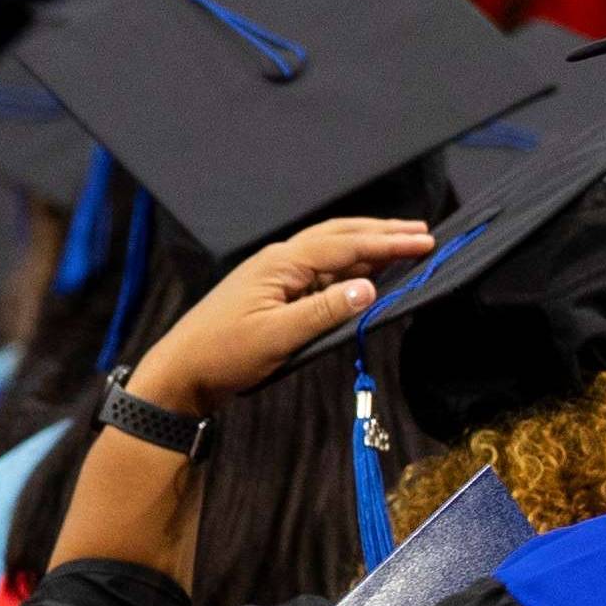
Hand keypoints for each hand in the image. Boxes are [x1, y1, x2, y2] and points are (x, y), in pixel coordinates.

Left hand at [124, 218, 434, 414]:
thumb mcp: (276, 337)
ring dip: (367, 247)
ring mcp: (275, 276)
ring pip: (330, 252)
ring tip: (403, 244)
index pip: (344, 245)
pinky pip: (320, 272)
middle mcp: (279, 261)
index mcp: (280, 263)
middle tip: (422, 231)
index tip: (425, 240)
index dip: (387, 242)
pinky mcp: (274, 295)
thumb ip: (324, 312)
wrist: (180, 374)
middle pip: (339, 236)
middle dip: (381, 233)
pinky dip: (349, 268)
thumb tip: (370, 287)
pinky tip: (366, 274)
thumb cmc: (222, 355)